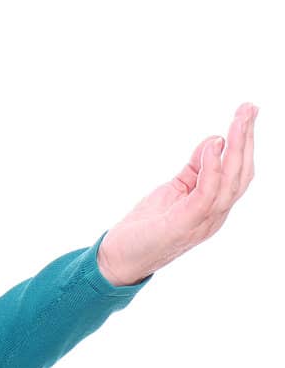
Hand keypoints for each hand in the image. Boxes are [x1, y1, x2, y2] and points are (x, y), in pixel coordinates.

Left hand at [98, 102, 258, 286]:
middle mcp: (216, 214)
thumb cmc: (145, 228)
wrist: (118, 259)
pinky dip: (212, 168)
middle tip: (249, 108)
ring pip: (231, 180)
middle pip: (242, 172)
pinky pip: (208, 192)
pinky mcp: (186, 222)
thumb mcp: (173, 190)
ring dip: (237, 147)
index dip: (246, 143)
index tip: (247, 114)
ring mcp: (204, 220)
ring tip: (238, 119)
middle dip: (248, 139)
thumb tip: (214, 142)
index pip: (238, 171)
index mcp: (214, 206)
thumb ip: (194, 169)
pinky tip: (213, 146)